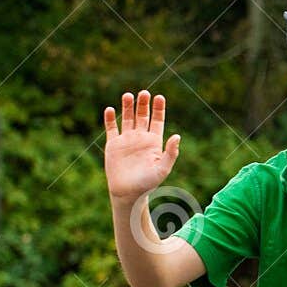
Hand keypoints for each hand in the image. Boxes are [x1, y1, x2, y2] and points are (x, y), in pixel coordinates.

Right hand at [104, 91, 180, 205]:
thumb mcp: (162, 168)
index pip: (157, 121)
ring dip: (128, 106)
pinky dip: (110, 119)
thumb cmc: (148, 183)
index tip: (159, 97)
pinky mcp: (113, 144)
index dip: (158, 109)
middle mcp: (140, 138)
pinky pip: (111, 128)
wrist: (128, 193)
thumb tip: (177, 136)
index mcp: (154, 142)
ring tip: (128, 95)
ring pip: (127, 118)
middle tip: (144, 93)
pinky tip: (110, 109)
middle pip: (142, 116)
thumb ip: (170, 153)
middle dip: (143, 104)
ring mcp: (126, 140)